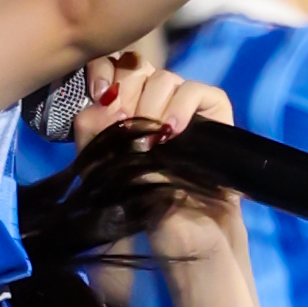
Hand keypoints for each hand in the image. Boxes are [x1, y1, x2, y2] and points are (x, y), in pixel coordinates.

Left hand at [75, 59, 237, 258]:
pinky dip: (183, 104)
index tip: (99, 92)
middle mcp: (152, 105)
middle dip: (127, 89)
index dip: (104, 70)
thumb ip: (94, 140)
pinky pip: (199, 91)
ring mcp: (183, 109)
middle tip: (125, 123)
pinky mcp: (213, 116)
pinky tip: (172, 131)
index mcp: (122, 113)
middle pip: (137, 67)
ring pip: (164, 77)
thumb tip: (97, 103)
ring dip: (152, 102)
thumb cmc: (143, 212)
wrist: (187, 239)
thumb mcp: (106, 177)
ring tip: (152, 139)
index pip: (111, 69)